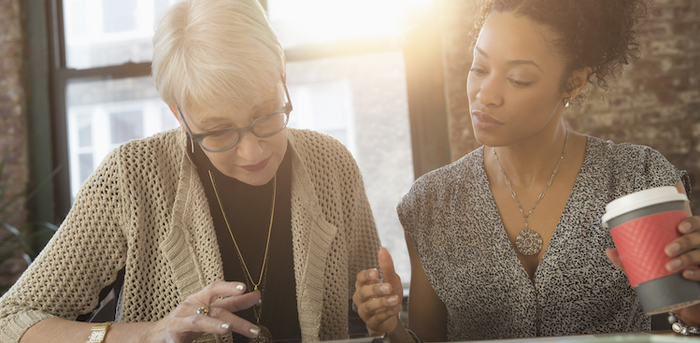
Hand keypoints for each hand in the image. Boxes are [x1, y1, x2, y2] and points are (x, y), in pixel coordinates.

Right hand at [145, 281, 260, 342]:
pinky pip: (181, 342)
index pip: (215, 288)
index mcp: (200, 299)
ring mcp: (180, 322)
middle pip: (215, 311)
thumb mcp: (209, 309)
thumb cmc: (187, 320)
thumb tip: (256, 296)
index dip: (229, 287)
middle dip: (236, 321)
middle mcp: (190, 308)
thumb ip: (231, 304)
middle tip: (254, 330)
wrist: (157, 334)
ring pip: (199, 322)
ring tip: (226, 329)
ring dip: (213, 325)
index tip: (245, 289)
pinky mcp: (172, 338)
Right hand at [352, 247, 402, 335]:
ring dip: (382, 303)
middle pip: (362, 293)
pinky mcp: (371, 322)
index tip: (376, 273)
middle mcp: (361, 298)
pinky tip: (397, 308)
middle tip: (388, 287)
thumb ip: (387, 266)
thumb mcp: (391, 279)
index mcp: (363, 285)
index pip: (359, 278)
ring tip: (395, 299)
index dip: (366, 275)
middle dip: (375, 290)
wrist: (391, 316)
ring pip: (368, 307)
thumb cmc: (388, 294)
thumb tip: (383, 249)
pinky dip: (387, 313)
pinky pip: (377, 318)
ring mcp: (364, 311)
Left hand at [606, 215, 699, 325]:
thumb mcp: (647, 267)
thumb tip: (609, 251)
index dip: (691, 222)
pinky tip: (686, 275)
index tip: (679, 226)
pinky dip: (698, 274)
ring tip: (670, 265)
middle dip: (686, 241)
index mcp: (688, 239)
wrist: (680, 302)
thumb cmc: (664, 277)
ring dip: (688, 258)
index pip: (696, 224)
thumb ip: (630, 260)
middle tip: (668, 250)